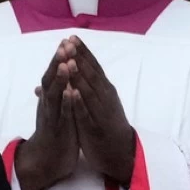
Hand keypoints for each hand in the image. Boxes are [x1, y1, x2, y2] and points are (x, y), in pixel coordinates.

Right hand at [15, 40, 79, 189]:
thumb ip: (50, 94)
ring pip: (56, 95)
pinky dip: (67, 103)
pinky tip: (71, 92)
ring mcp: (53, 116)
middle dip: (59, 63)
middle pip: (52, 80)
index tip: (67, 40)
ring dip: (61, 79)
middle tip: (64, 44)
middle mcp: (49, 104)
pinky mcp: (60, 129)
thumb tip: (42, 82)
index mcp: (50, 98)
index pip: (55, 74)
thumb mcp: (53, 108)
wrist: (48, 158)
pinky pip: (63, 115)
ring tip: (67, 63)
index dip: (60, 58)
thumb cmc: (54, 128)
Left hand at [66, 37, 136, 186]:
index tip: (71, 37)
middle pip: (91, 73)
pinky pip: (86, 112)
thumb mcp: (95, 103)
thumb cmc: (106, 125)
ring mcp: (101, 110)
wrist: (120, 151)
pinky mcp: (95, 126)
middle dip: (79, 57)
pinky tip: (72, 91)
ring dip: (79, 75)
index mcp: (104, 89)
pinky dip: (79, 101)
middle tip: (69, 42)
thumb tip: (68, 72)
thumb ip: (84, 88)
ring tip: (69, 61)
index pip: (93, 66)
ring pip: (88, 90)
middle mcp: (105, 96)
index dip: (82, 52)